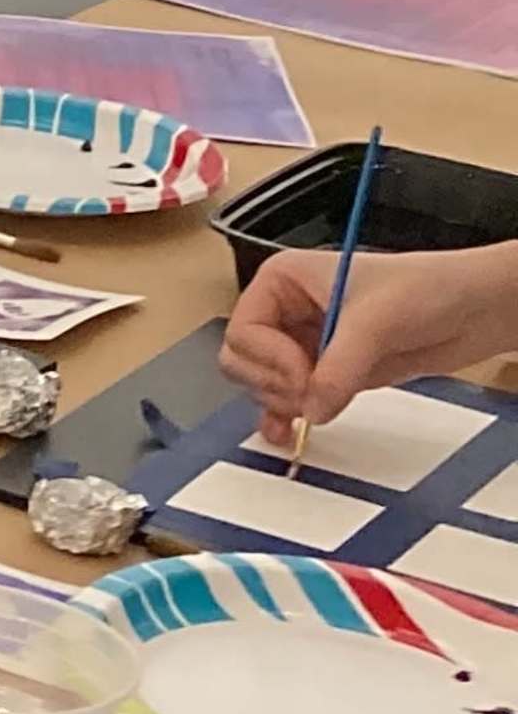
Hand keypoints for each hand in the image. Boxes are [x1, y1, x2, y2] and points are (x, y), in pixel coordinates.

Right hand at [224, 241, 517, 443]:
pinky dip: (282, 418)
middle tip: (312, 392)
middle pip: (243, 360)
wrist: (472, 310)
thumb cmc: (427, 289)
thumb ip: (339, 368)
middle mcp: (286, 311)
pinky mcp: (323, 373)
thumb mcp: (377, 322)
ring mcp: (303, 344)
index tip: (306, 374)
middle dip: (274, 382)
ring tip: (315, 407)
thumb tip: (312, 410)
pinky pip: (285, 400)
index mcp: (283, 280)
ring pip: (261, 384)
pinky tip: (287, 433)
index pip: (245, 330)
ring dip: (281, 402)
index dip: (271, 358)